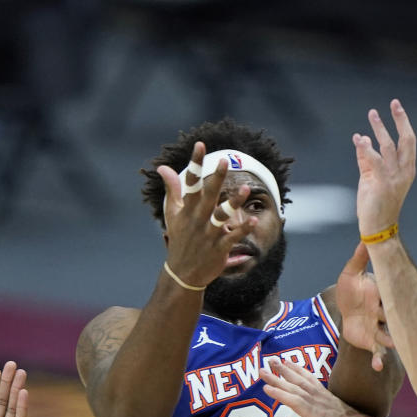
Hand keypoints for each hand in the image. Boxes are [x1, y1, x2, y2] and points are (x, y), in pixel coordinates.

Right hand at [159, 141, 258, 287]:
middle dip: (216, 178)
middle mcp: (197, 219)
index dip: (195, 163)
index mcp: (187, 209)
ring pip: (222, 215)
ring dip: (234, 202)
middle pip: (207, 195)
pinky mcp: (219, 247)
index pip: (189, 182)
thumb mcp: (173, 214)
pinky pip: (233, 236)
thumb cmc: (180, 239)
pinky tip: (252, 219)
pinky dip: (242, 228)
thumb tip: (163, 167)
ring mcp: (209, 233)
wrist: (182, 272)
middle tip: (224, 160)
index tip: (200, 144)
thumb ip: (172, 189)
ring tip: (245, 188)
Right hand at [259, 359, 387, 416]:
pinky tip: (293, 366)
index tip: (266, 387)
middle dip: (278, 378)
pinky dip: (302, 371)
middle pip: (296, 388)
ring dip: (288, 370)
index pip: (297, 403)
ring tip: (274, 360)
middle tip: (261, 368)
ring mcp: (325, 399)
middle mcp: (321, 404)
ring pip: (304, 381)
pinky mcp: (329, 397)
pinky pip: (313, 380)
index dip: (281, 394)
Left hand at [336, 242, 394, 370]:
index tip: (398, 296)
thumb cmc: (351, 290)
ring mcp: (379, 329)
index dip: (394, 296)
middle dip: (397, 319)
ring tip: (394, 346)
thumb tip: (365, 238)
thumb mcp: (351, 273)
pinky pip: (378, 353)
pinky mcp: (372, 342)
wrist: (345, 311)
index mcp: (380, 296)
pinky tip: (379, 367)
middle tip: (402, 322)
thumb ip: (358, 259)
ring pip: (390, 336)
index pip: (390, 295)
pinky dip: (379, 360)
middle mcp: (384, 313)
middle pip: (393, 317)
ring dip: (391, 341)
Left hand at [353, 99, 416, 236]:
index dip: (403, 123)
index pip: (409, 142)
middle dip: (400, 119)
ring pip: (388, 146)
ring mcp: (393, 178)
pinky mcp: (380, 184)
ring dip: (380, 128)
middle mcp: (403, 172)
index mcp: (407, 170)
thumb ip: (367, 160)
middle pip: (406, 140)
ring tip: (372, 113)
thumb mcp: (372, 178)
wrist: (378, 227)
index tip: (397, 107)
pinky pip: (373, 161)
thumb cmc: (376, 204)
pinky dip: (365, 148)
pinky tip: (359, 138)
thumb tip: (362, 139)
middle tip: (394, 102)